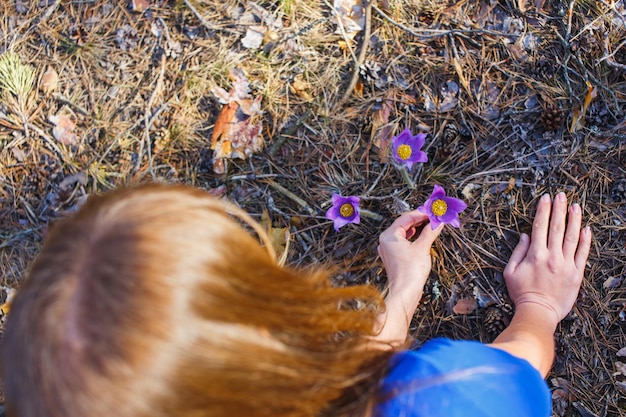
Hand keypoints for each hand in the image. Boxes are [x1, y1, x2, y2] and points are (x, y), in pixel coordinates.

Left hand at [378, 210, 442, 300]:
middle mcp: (386, 241)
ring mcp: (389, 249)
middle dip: (419, 220)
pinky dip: (413, 237)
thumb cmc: (410, 272)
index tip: (432, 211)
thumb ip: (430, 232)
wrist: (405, 293)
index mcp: (389, 236)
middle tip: (433, 216)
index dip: (420, 213)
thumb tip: (437, 222)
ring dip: (417, 228)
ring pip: (403, 233)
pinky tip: (421, 235)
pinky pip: (403, 241)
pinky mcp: (394, 257)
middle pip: (403, 224)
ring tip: (430, 224)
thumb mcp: (422, 248)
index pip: (405, 218)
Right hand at [503, 192, 591, 326]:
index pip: (540, 226)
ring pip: (572, 237)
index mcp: (535, 254)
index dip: (543, 210)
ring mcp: (566, 265)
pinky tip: (586, 229)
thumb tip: (525, 236)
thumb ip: (518, 252)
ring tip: (575, 206)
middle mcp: (552, 256)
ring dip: (574, 220)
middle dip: (559, 209)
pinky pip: (583, 253)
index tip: (546, 198)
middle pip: (557, 227)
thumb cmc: (521, 293)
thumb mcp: (510, 272)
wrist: (539, 312)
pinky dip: (585, 240)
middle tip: (562, 195)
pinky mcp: (577, 274)